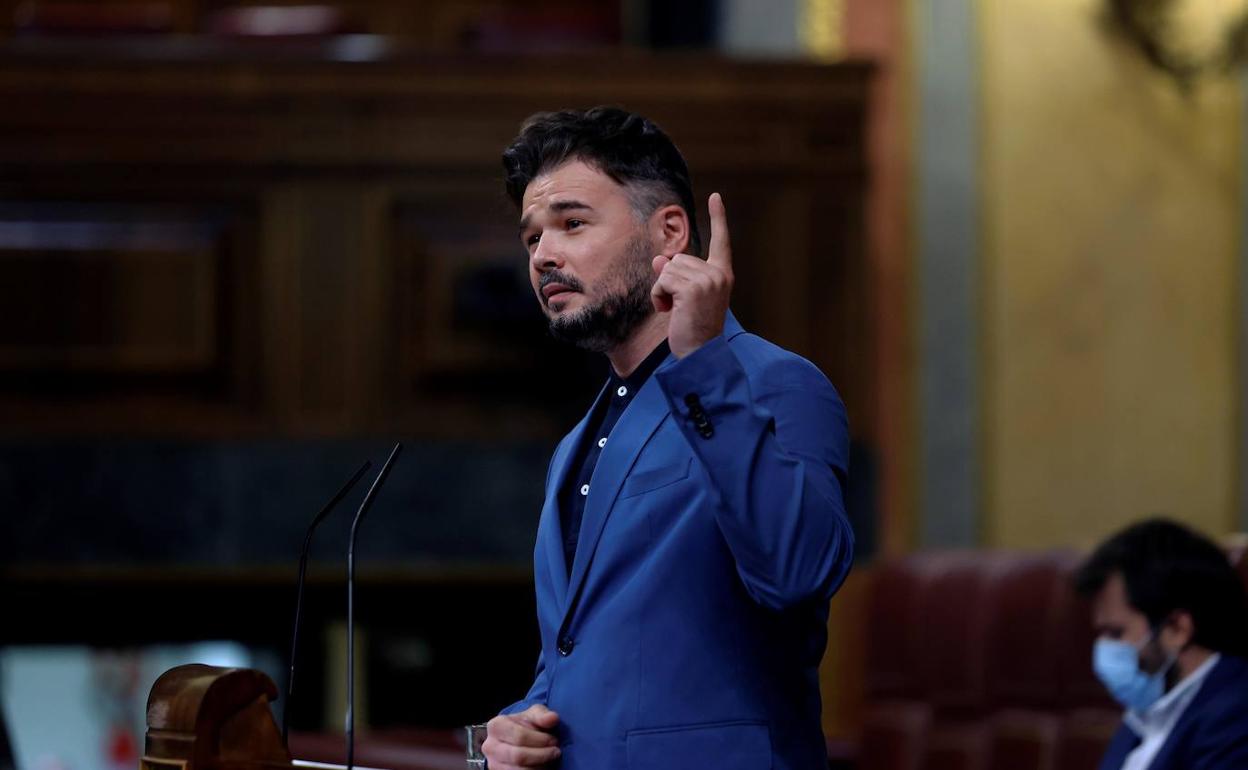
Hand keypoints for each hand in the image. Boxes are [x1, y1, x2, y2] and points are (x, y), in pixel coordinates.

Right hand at [482, 704, 561, 768]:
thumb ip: (542, 715)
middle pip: (519, 756)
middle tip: (555, 751)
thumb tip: (552, 718)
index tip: (554, 740)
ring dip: (540, 766)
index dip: (540, 740)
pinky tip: (543, 765)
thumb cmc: (525, 725)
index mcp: (496, 726)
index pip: (519, 736)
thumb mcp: (534, 715)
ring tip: (550, 758)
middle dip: (542, 755)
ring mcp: (493, 763)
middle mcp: (490, 746)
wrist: (515, 739)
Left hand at [651, 192, 733, 357]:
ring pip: (667, 269)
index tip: (716, 197)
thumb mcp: (685, 298)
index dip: (718, 218)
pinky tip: (671, 312)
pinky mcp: (692, 288)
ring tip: (677, 311)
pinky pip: (662, 281)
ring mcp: (707, 280)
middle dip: (670, 282)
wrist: (700, 355)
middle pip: (678, 259)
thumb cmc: (693, 330)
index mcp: (722, 275)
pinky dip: (659, 297)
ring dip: (663, 291)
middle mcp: (718, 274)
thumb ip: (675, 276)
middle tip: (681, 307)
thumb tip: (659, 259)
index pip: (721, 241)